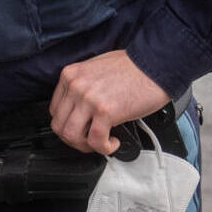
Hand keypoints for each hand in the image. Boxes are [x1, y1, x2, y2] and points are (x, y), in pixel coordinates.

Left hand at [49, 49, 169, 153]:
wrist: (156, 64)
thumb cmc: (133, 67)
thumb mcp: (95, 69)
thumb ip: (82, 87)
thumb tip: (78, 109)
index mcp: (70, 75)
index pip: (55, 109)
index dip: (67, 124)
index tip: (79, 129)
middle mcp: (76, 86)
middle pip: (59, 125)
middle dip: (74, 139)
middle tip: (88, 141)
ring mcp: (89, 99)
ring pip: (72, 135)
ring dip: (85, 146)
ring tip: (100, 143)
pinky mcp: (106, 111)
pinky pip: (95, 140)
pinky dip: (104, 147)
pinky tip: (113, 142)